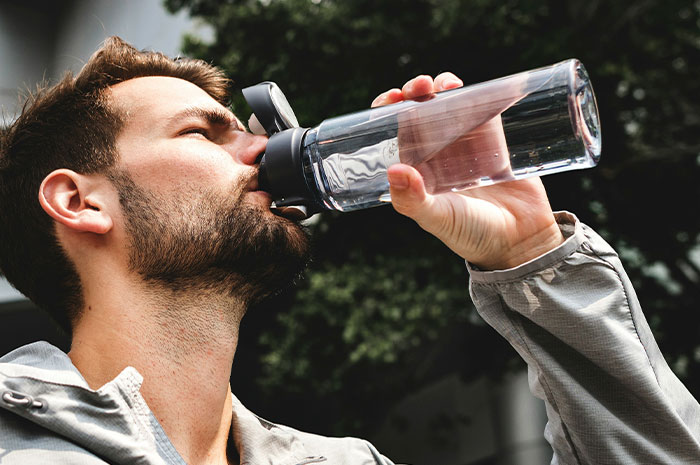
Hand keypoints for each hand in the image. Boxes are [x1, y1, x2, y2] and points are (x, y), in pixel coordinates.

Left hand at [373, 73, 563, 269]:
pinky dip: (475, 93)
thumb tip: (393, 170)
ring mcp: (465, 144)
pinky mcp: (493, 140)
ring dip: (442, 88)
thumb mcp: (438, 219)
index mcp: (417, 169)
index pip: (395, 133)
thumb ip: (413, 200)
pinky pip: (481, 109)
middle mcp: (437, 154)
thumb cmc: (472, 235)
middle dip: (415, 93)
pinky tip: (470, 86)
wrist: (520, 241)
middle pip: (419, 113)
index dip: (388, 111)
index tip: (391, 99)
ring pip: (448, 106)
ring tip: (446, 84)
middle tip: (419, 86)